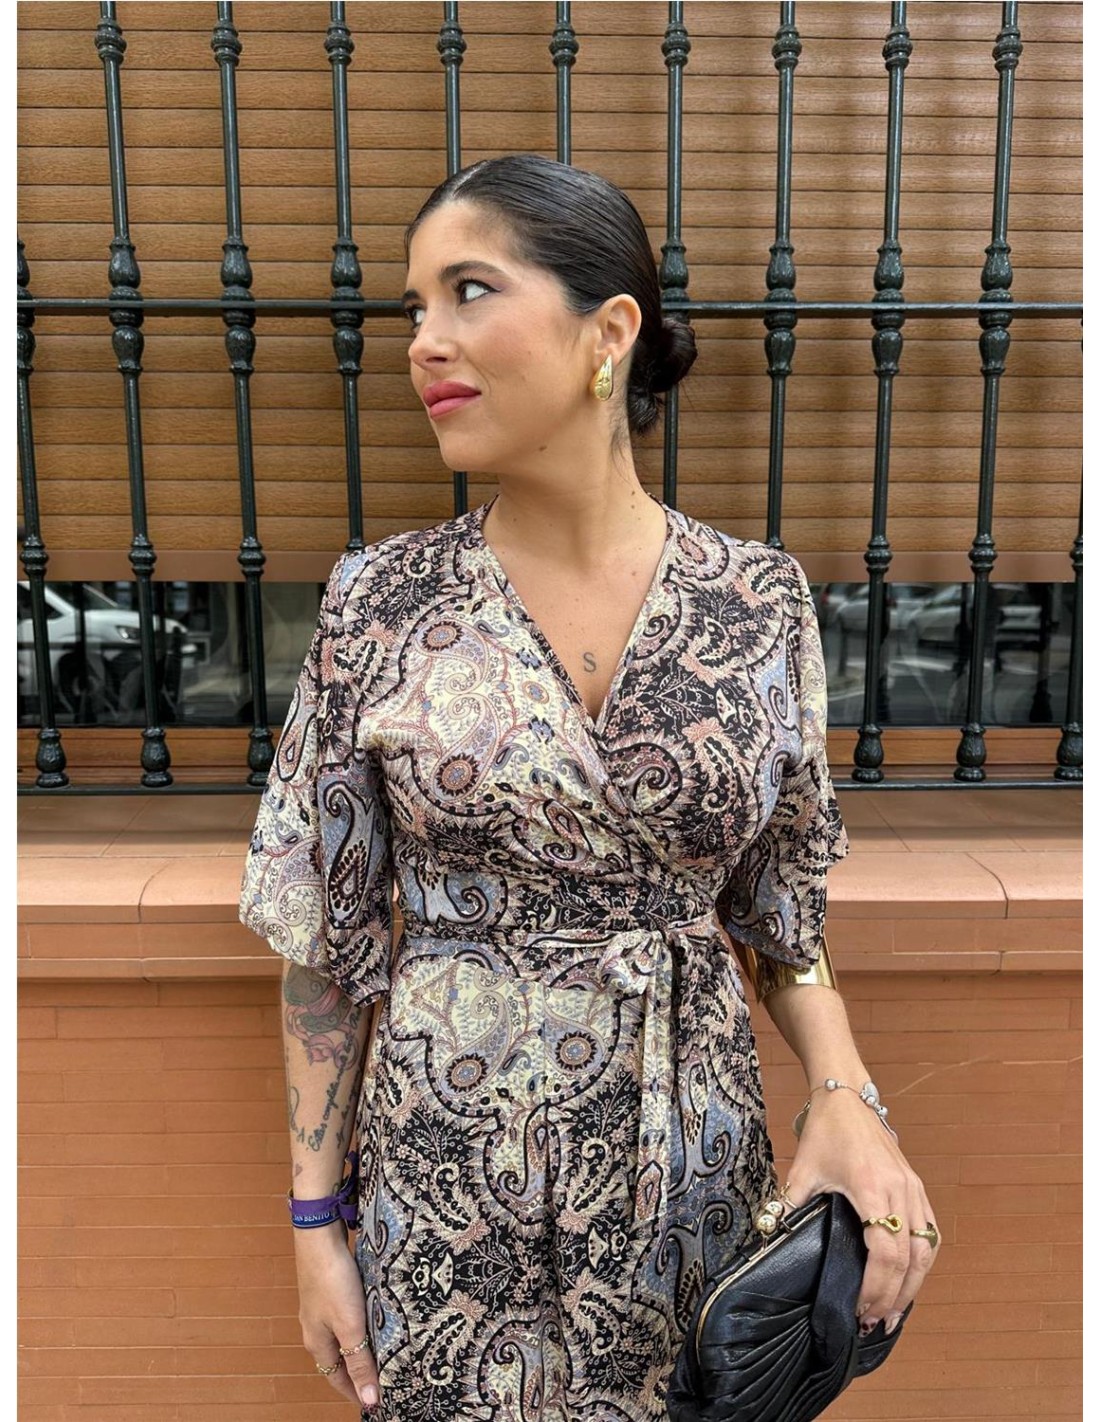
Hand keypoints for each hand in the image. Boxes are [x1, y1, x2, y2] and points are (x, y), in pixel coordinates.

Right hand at [293, 1224, 381, 1412]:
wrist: (320, 1237)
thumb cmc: (333, 1282)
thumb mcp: (350, 1326)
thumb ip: (360, 1362)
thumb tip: (369, 1399)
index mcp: (317, 1342)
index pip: (338, 1378)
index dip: (355, 1392)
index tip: (374, 1403)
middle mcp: (315, 1328)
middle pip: (338, 1359)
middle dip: (356, 1372)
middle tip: (380, 1380)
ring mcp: (320, 1308)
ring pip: (340, 1338)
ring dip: (358, 1348)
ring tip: (379, 1352)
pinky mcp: (328, 1289)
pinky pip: (344, 1317)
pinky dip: (357, 1326)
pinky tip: (371, 1319)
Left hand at [781, 1086, 938, 1333]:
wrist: (848, 1097)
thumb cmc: (826, 1131)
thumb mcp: (803, 1169)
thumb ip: (787, 1204)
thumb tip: (768, 1236)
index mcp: (873, 1188)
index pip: (885, 1252)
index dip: (876, 1287)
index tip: (860, 1309)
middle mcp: (901, 1191)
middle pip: (910, 1259)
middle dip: (895, 1296)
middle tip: (877, 1323)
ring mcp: (913, 1189)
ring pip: (926, 1249)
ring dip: (914, 1284)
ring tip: (895, 1313)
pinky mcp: (917, 1187)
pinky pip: (929, 1232)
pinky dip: (922, 1261)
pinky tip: (910, 1281)